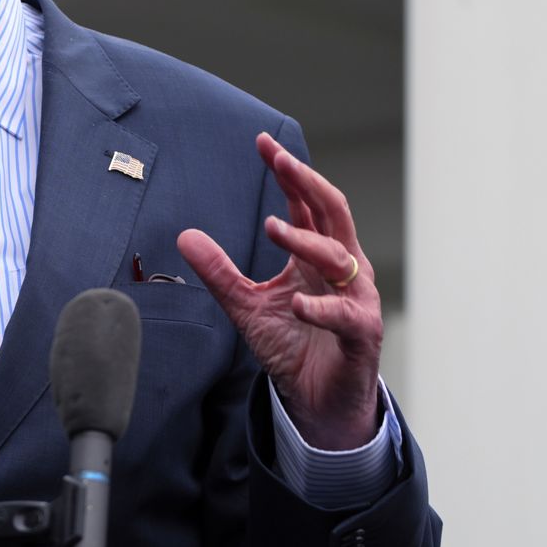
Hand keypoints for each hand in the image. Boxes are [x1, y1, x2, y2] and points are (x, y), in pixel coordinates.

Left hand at [177, 132, 381, 449]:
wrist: (317, 402)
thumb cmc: (293, 346)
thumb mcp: (245, 305)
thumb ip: (220, 272)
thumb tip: (185, 236)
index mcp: (316, 257)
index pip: (307, 204)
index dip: (288, 174)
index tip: (264, 144)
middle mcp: (342, 270)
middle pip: (334, 214)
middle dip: (309, 184)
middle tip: (281, 160)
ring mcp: (356, 299)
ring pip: (339, 258)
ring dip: (305, 242)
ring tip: (272, 227)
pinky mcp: (361, 334)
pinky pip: (346, 315)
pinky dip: (322, 307)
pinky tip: (297, 303)